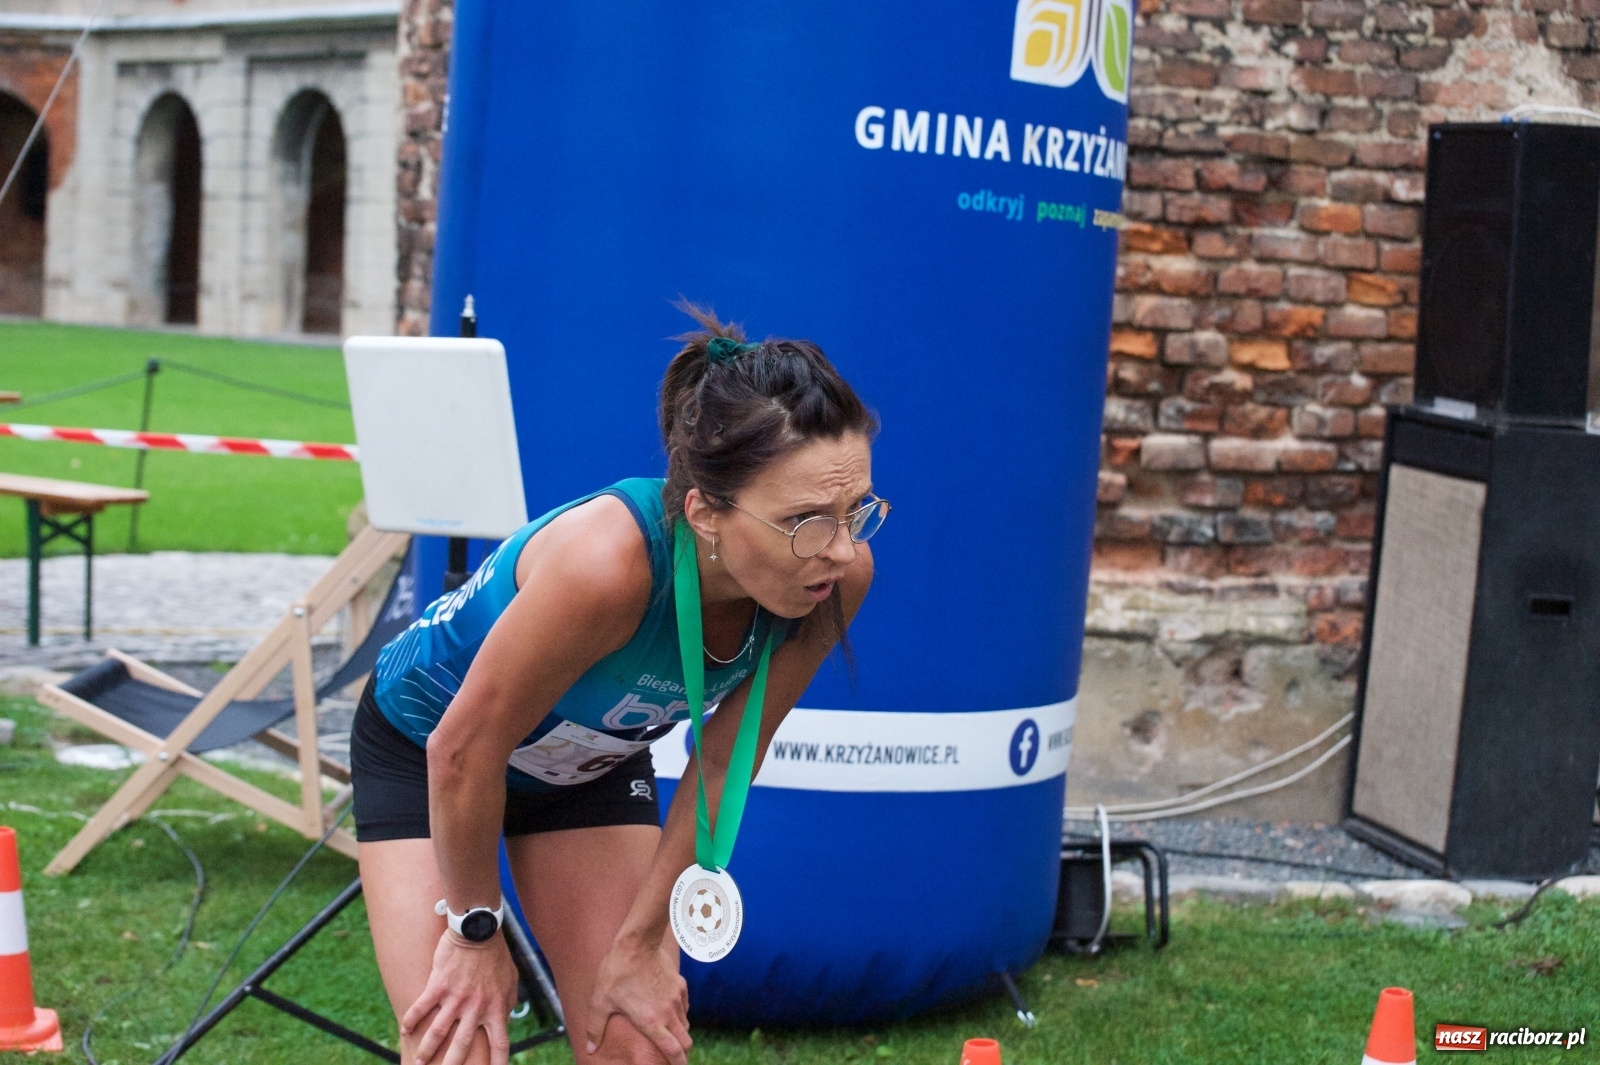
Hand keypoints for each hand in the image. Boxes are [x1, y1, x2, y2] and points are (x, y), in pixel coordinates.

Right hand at [401, 930, 519, 1064]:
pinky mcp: (438, 985)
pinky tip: (405, 1030)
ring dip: (426, 1050)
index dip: (498, 1062)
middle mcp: (475, 1007)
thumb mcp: (510, 981)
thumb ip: (506, 1003)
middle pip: (463, 1045)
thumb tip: (505, 1020)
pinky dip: (411, 1020)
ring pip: (437, 1032)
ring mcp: (455, 997)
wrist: (478, 930)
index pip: (500, 1043)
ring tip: (419, 1063)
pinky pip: (421, 1007)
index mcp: (496, 1007)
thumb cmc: (496, 955)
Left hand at [584, 934, 690, 1064]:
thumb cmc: (616, 972)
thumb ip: (596, 1028)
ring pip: (685, 1024)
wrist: (636, 942)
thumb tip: (590, 1048)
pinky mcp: (679, 984)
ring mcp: (676, 998)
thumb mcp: (600, 1001)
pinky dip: (680, 1013)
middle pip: (685, 1041)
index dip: (678, 1063)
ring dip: (679, 1032)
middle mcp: (668, 1012)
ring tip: (668, 1034)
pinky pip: (684, 1006)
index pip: (673, 1050)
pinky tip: (669, 1010)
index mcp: (651, 1022)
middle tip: (674, 1055)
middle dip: (682, 1051)